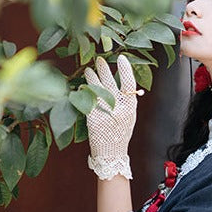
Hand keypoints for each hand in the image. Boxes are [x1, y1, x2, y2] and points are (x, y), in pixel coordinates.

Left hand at [84, 55, 138, 179]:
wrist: (111, 154)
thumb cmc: (120, 134)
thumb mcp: (129, 117)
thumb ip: (126, 101)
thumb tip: (119, 80)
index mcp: (130, 108)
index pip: (129, 84)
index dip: (126, 70)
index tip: (121, 57)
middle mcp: (118, 109)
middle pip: (110, 83)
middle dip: (104, 69)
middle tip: (99, 59)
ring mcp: (105, 113)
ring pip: (97, 89)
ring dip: (92, 77)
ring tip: (88, 70)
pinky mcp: (92, 118)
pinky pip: (87, 100)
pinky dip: (84, 92)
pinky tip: (81, 86)